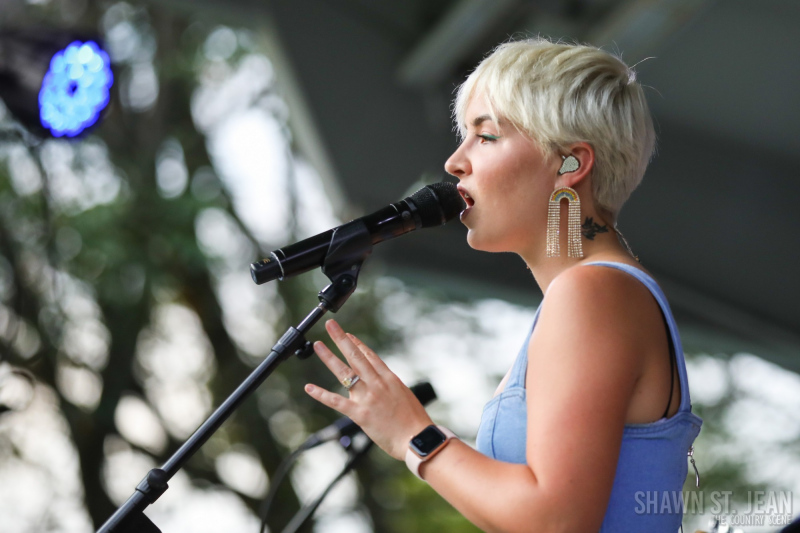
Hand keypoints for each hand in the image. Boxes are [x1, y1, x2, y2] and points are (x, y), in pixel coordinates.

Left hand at [304, 319, 433, 460]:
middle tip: (330, 325)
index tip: (348, 335)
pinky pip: (336, 401)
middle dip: (342, 339)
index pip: (370, 356)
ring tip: (318, 345)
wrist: (417, 438)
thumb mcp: (404, 396)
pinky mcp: (360, 413)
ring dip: (329, 357)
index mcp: (390, 378)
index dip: (357, 344)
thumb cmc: (414, 421)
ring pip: (344, 372)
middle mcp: (377, 383)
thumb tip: (381, 384)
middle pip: (356, 356)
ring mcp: (368, 397)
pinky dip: (321, 394)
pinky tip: (309, 388)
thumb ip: (390, 387)